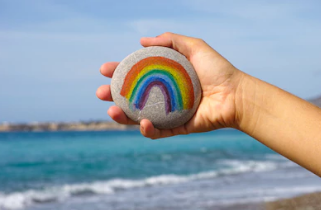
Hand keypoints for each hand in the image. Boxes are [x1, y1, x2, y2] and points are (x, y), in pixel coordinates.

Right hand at [96, 32, 242, 138]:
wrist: (236, 94)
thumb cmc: (218, 70)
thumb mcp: (194, 46)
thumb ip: (170, 39)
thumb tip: (142, 40)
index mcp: (165, 78)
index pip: (136, 75)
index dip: (119, 72)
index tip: (104, 69)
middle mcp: (164, 96)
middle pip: (132, 97)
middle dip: (113, 96)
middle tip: (101, 92)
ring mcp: (169, 113)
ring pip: (140, 117)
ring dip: (122, 116)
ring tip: (111, 111)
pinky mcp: (178, 128)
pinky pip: (159, 132)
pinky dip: (148, 129)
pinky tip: (142, 123)